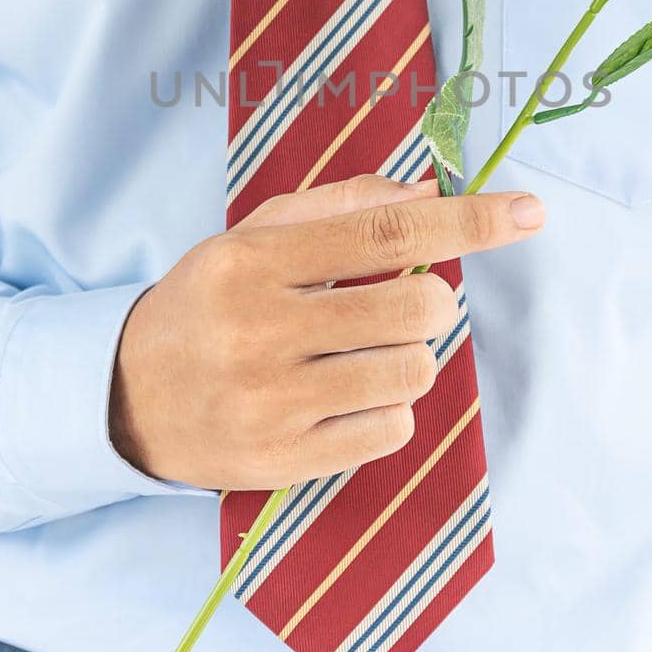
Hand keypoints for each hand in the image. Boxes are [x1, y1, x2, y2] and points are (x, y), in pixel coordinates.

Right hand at [108, 174, 544, 489]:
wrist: (123, 397)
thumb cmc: (206, 303)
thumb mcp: (251, 236)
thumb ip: (340, 207)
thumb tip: (430, 190)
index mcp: (250, 260)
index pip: (383, 232)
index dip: (467, 220)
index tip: (528, 211)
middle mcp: (258, 330)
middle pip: (414, 307)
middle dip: (431, 300)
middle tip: (400, 301)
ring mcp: (270, 403)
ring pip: (412, 372)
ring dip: (410, 355)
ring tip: (366, 350)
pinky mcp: (282, 461)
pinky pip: (390, 429)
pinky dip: (387, 407)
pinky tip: (345, 395)